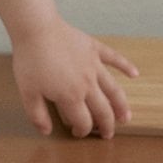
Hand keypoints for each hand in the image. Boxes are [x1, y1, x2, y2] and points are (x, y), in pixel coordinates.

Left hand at [11, 19, 138, 139]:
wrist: (36, 28)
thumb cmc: (30, 59)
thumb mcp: (27, 92)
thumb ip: (37, 115)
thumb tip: (46, 132)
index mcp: (71, 96)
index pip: (83, 121)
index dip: (82, 131)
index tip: (78, 133)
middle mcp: (87, 84)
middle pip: (103, 110)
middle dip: (107, 125)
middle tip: (108, 134)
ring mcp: (93, 65)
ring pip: (114, 90)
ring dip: (122, 105)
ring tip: (126, 117)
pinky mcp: (94, 49)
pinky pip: (114, 58)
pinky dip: (125, 66)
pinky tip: (134, 74)